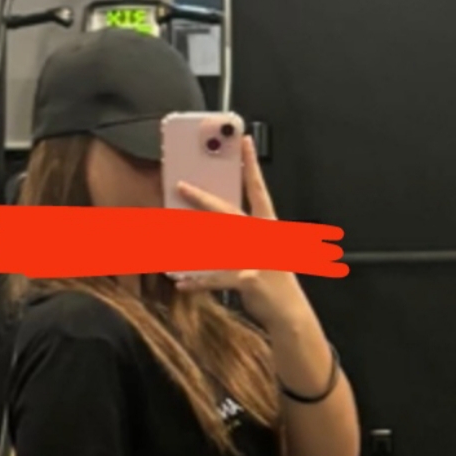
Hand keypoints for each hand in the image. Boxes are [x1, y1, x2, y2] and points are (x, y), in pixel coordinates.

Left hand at [174, 135, 302, 330]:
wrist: (289, 313)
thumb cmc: (274, 282)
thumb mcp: (264, 253)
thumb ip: (243, 238)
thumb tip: (214, 228)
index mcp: (269, 227)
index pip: (258, 190)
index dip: (251, 166)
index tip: (245, 142)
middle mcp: (263, 238)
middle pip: (228, 212)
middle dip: (202, 199)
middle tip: (182, 185)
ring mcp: (256, 258)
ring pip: (215, 247)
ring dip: (188, 248)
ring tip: (167, 243)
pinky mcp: (248, 279)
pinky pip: (215, 279)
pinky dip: (197, 283)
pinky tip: (181, 283)